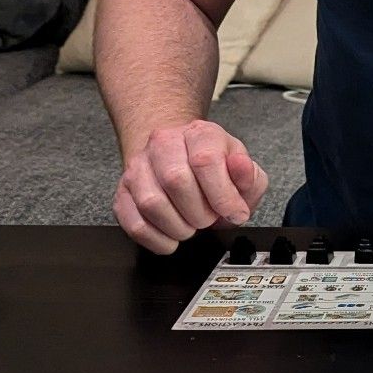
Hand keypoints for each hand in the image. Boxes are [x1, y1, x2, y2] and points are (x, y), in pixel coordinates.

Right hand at [113, 119, 268, 254]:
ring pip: (151, 203)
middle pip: (175, 180)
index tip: (234, 213)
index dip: (222, 196)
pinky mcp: (123, 192)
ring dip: (178, 227)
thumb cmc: (212, 167)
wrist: (179, 156)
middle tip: (209, 219)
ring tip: (191, 226)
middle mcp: (163, 144)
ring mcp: (138, 167)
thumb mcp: (242, 168)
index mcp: (199, 134)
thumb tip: (241, 171)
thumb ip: (249, 175)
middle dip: (200, 212)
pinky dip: (157, 239)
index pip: (205, 160)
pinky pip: (133, 222)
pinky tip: (172, 237)